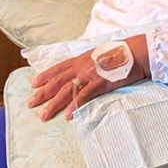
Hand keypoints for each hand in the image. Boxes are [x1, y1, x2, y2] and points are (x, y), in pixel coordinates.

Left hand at [27, 35, 150, 120]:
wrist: (137, 52)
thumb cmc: (122, 53)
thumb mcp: (101, 53)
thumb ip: (90, 61)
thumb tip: (85, 67)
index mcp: (81, 58)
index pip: (59, 68)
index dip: (45, 76)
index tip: (33, 84)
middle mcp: (82, 66)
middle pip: (57, 81)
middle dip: (42, 93)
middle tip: (30, 103)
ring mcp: (90, 74)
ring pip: (66, 90)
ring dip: (54, 104)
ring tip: (43, 115)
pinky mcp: (100, 83)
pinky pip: (84, 96)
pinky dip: (75, 105)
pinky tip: (68, 115)